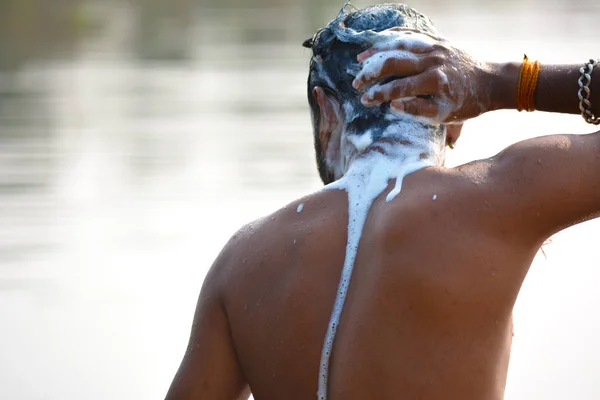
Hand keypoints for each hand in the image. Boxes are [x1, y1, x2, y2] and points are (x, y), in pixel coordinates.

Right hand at [352, 28, 494, 123]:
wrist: (489, 82)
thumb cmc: (466, 103)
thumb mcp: (444, 116)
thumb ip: (417, 111)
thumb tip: (393, 105)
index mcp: (434, 81)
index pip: (397, 87)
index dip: (378, 94)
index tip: (364, 100)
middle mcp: (433, 60)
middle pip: (393, 62)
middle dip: (371, 73)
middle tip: (356, 83)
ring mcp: (435, 47)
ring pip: (399, 44)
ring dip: (377, 51)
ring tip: (360, 60)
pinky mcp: (437, 40)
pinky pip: (411, 34)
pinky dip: (393, 36)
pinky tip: (378, 41)